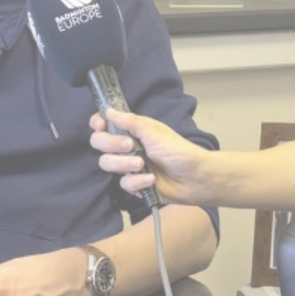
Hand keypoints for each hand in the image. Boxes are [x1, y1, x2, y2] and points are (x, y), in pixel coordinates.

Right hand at [90, 109, 210, 203]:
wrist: (196, 178)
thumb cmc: (180, 151)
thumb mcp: (155, 132)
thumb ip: (130, 122)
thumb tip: (108, 111)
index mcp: (132, 131)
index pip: (104, 125)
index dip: (98, 125)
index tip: (101, 126)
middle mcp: (128, 147)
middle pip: (100, 144)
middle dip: (111, 144)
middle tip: (130, 146)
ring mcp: (130, 166)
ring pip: (108, 164)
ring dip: (124, 164)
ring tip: (142, 164)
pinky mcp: (135, 185)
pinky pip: (124, 184)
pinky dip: (137, 181)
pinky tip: (151, 180)